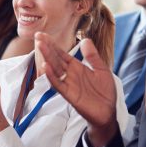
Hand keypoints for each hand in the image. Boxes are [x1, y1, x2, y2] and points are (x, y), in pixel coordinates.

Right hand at [35, 32, 118, 146]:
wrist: (108, 112)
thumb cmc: (105, 92)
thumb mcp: (101, 70)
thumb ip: (92, 56)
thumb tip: (86, 40)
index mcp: (77, 67)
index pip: (62, 54)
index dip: (53, 44)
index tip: (43, 35)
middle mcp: (71, 75)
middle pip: (56, 59)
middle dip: (47, 48)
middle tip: (37, 36)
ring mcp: (69, 84)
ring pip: (55, 69)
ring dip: (47, 58)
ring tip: (40, 46)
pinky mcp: (70, 95)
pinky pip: (58, 85)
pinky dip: (52, 77)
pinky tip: (46, 67)